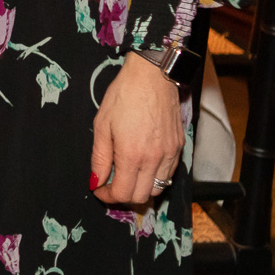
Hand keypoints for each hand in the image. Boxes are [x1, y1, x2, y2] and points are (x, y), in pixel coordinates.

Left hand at [89, 53, 184, 206]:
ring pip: (157, 188)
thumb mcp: (102, 125)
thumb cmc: (123, 96)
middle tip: (110, 184)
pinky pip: (168, 174)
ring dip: (140, 188)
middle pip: (141, 197)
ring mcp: (170, 154)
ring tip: (126, 175)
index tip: (99, 190)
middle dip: (123, 195)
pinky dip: (154, 177)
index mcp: (132, 155)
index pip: (123, 193)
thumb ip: (99, 158)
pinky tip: (142, 164)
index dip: (108, 196)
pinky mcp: (179, 147)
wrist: (152, 76)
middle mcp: (154, 159)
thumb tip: (96, 181)